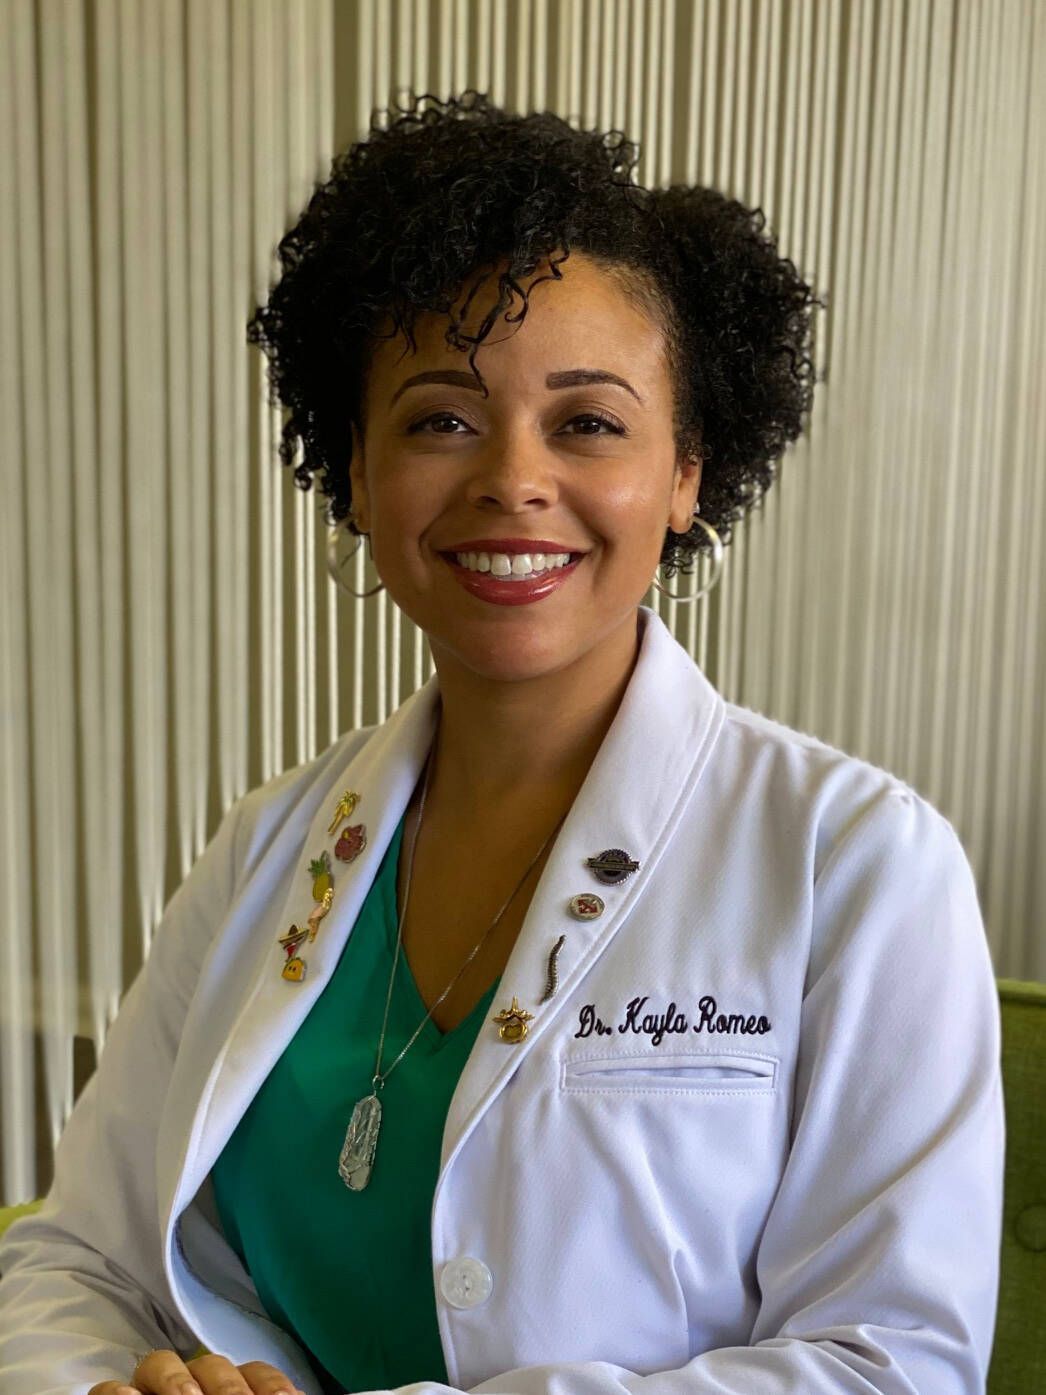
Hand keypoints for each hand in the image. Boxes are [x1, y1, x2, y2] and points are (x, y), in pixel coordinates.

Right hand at [88, 1350, 307, 1394]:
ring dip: (176, 1381)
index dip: (270, 1382)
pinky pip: (109, 1388)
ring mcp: (151, 1389)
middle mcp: (190, 1383)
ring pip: (159, 1362)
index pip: (255, 1372)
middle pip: (210, 1364)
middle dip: (227, 1386)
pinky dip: (117, 1392)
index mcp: (226, 1387)